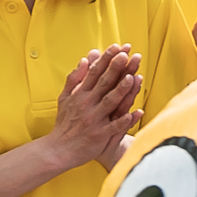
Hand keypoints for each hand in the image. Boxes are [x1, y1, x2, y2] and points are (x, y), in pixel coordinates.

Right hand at [43, 46, 141, 170]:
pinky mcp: (100, 135)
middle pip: (104, 83)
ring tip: (133, 78)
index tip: (117, 47)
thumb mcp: (65, 98)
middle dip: (115, 68)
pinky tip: (138, 112)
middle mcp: (87, 104)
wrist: (58, 150)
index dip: (106, 59)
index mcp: (80, 94)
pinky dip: (126, 120)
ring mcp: (94, 119)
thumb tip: (86, 59)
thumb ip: (75, 78)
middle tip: (126, 54)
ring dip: (122, 90)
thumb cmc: (64, 122)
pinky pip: (115, 126)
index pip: (94, 72)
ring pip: (110, 102)